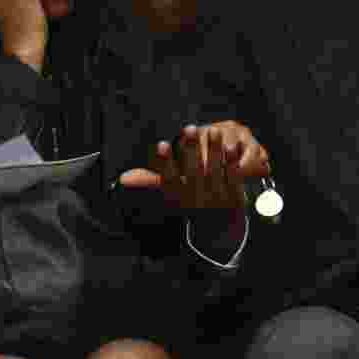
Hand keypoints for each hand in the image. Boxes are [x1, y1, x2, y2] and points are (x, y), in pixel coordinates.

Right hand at [119, 121, 269, 211]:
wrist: (219, 231)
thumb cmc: (190, 206)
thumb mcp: (171, 198)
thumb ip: (151, 184)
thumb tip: (123, 177)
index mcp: (179, 200)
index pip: (169, 180)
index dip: (165, 162)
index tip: (161, 143)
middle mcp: (197, 201)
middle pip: (193, 172)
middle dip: (191, 149)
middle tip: (190, 127)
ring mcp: (217, 200)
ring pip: (215, 171)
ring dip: (214, 150)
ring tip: (213, 130)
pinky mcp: (235, 198)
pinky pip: (235, 177)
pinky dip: (233, 162)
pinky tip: (231, 145)